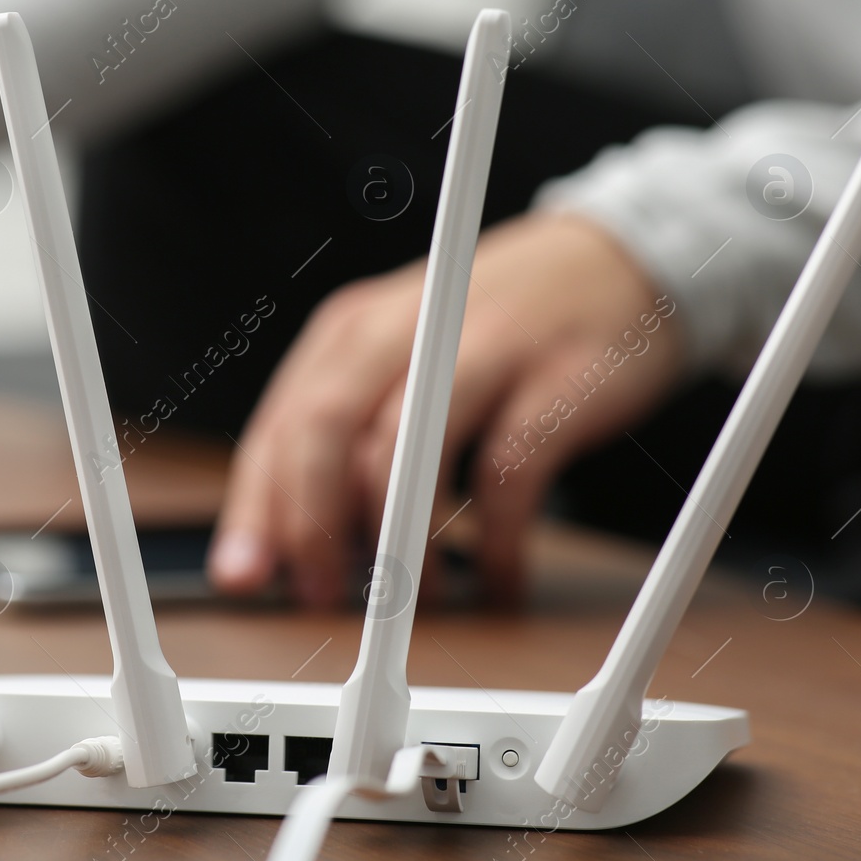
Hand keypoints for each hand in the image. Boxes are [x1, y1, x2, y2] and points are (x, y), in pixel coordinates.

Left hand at [207, 212, 684, 607]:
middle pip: (323, 432)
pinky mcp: (555, 379)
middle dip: (311, 528)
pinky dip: (497, 543)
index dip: (255, 511)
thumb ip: (344, 440)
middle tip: (323, 595)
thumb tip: (287, 542)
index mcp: (351, 330)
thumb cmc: (492, 332)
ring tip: (416, 599)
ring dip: (399, 545)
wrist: (616, 261)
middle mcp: (403, 330)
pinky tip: (500, 578)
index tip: (244, 578)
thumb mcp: (401, 361)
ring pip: (403, 453)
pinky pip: (506, 477)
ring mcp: (480, 350)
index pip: (277, 427)